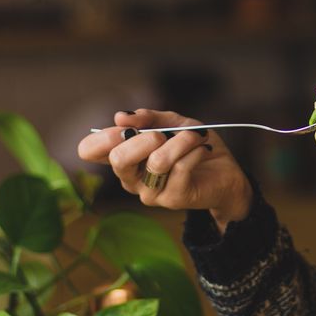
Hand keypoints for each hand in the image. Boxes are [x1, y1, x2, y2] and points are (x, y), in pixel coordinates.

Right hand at [77, 109, 252, 231]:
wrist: (226, 172)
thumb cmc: (193, 146)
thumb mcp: (172, 123)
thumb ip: (148, 117)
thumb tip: (121, 117)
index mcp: (123, 157)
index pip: (89, 151)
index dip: (102, 136)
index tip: (126, 126)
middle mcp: (130, 178)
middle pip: (118, 159)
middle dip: (144, 138)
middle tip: (163, 134)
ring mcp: (150, 192)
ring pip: (157, 161)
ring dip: (181, 141)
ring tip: (196, 136)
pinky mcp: (173, 199)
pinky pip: (181, 167)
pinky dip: (195, 150)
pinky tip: (203, 148)